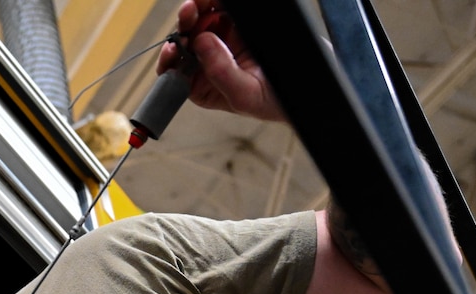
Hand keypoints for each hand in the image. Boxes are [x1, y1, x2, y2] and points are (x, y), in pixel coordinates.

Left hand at [157, 1, 284, 121]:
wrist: (305, 85)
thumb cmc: (274, 101)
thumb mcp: (244, 95)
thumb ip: (220, 72)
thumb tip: (200, 42)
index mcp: (202, 85)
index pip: (175, 71)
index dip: (170, 58)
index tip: (173, 46)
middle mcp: (208, 62)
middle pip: (186, 39)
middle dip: (184, 24)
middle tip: (190, 11)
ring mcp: (222, 41)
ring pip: (201, 20)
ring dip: (198, 8)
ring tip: (201, 1)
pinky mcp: (238, 24)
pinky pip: (221, 9)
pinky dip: (216, 3)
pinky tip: (215, 2)